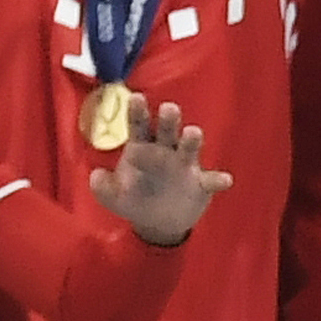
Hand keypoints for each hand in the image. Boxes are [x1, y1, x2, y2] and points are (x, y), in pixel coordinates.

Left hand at [87, 104, 229, 246]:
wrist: (161, 223)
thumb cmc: (136, 199)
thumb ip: (102, 188)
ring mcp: (185, 166)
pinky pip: (211, 180)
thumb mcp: (114, 197)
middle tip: (168, 108)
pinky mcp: (201, 184)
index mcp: (142, 149)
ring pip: (189, 149)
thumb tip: (96, 175)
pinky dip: (217, 180)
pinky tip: (224, 181)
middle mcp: (165, 152)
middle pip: (167, 132)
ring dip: (191, 141)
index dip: (137, 112)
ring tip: (193, 133)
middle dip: (168, 120)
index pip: (139, 127)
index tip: (136, 97)